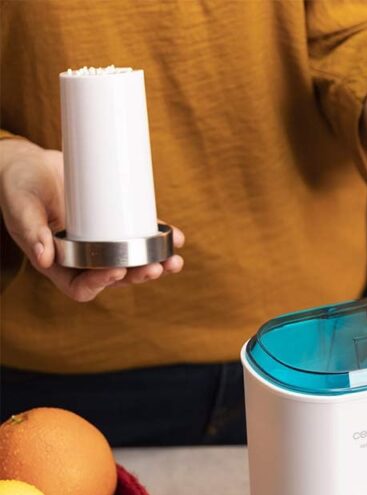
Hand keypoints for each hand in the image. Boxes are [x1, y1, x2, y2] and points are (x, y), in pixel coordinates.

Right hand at [0, 138, 183, 301]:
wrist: (30, 165)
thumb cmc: (18, 188)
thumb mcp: (20, 208)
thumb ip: (31, 231)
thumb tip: (44, 259)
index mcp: (59, 265)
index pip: (82, 287)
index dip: (102, 283)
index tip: (118, 270)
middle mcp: (84, 260)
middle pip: (116, 278)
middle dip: (138, 275)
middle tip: (157, 267)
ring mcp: (102, 245)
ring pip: (133, 263)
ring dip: (157, 265)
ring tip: (175, 260)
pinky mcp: (116, 227)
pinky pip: (141, 239)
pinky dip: (160, 240)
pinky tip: (177, 237)